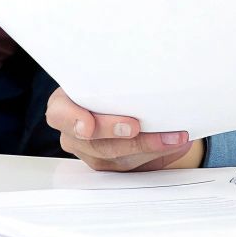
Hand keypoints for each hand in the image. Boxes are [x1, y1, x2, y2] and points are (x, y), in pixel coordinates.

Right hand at [46, 87, 203, 171]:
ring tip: (174, 137)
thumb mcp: (103, 74)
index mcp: (64, 106)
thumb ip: (111, 76)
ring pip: (117, 160)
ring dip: (149, 147)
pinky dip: (158, 155)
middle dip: (119, 136)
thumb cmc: (107, 84)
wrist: (118, 100)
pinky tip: (175, 145)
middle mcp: (75, 135)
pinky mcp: (115, 168)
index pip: (59, 114)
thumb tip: (143, 68)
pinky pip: (135, 168)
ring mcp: (94, 156)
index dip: (73, 120)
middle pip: (93, 143)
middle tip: (136, 127)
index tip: (88, 125)